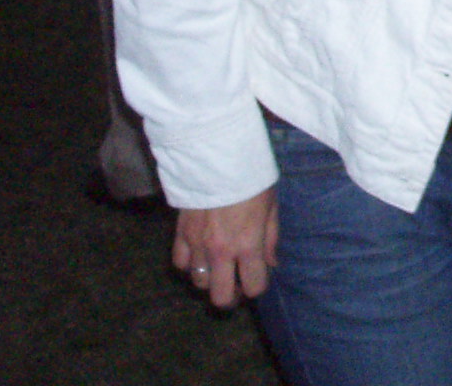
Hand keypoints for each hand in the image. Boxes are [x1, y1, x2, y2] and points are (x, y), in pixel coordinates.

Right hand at [171, 188, 278, 307]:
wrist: (217, 155)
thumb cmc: (251, 177)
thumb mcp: (271, 205)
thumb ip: (271, 238)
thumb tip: (271, 263)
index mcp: (248, 244)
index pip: (253, 286)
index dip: (258, 287)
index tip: (258, 277)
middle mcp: (221, 251)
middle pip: (220, 297)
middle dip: (231, 296)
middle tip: (236, 285)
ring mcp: (197, 244)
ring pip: (198, 283)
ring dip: (210, 279)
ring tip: (218, 267)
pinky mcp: (180, 233)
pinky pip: (180, 263)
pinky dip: (189, 264)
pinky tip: (199, 255)